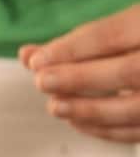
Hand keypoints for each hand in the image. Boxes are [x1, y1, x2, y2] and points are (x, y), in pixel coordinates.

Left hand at [20, 3, 139, 142]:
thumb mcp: (126, 26)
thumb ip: (80, 41)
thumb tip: (28, 56)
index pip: (114, 34)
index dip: (74, 48)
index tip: (36, 60)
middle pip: (131, 71)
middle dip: (81, 79)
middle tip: (42, 83)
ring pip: (139, 107)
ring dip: (92, 110)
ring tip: (55, 107)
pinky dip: (110, 130)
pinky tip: (79, 122)